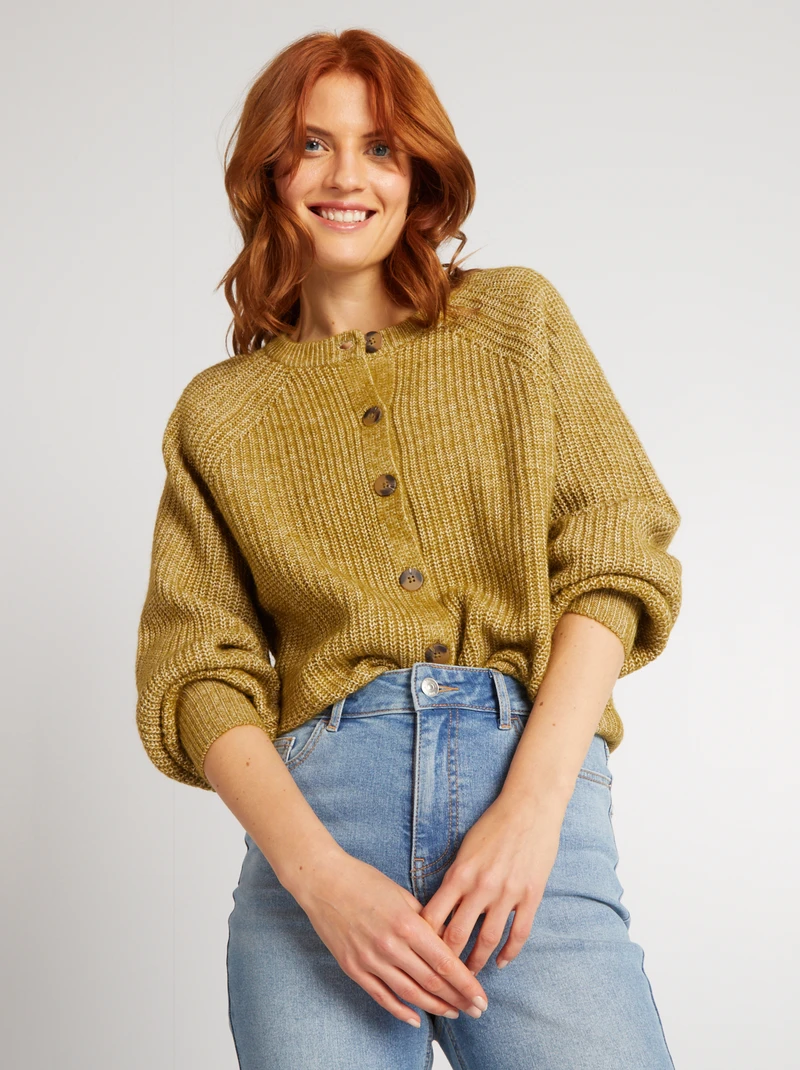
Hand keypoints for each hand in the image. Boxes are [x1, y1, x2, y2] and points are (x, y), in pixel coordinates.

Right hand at [292, 849, 489, 1026]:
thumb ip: (422, 919)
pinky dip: (400, 1011)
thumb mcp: (401, 893)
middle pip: (432, 982)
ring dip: (435, 1007)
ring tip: (454, 1013)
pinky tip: (416, 1019)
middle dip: (458, 999)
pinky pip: (381, 996)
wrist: (323, 880)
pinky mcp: (353, 968)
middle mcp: (390, 946)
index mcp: (406, 924)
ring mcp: (370, 960)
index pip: (445, 962)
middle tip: (476, 1011)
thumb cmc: (363, 880)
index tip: (481, 997)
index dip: (466, 984)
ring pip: (410, 994)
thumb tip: (442, 942)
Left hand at [419, 791, 565, 973]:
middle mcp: (481, 886)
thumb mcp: (465, 849)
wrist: (530, 807)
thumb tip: (440, 907)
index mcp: (460, 873)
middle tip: (441, 978)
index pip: (434, 916)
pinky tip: (501, 962)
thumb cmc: (494, 825)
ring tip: (470, 977)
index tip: (418, 955)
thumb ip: (455, 878)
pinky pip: (519, 933)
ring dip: (477, 962)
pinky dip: (509, 952)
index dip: (424, 940)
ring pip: (487, 940)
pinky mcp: (531, 895)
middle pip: (457, 934)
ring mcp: (507, 892)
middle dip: (447, 961)